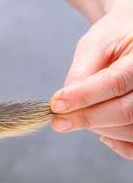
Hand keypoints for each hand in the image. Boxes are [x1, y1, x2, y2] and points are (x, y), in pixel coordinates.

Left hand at [51, 0, 132, 158]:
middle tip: (59, 121)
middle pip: (126, 111)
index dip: (84, 97)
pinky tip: (102, 133)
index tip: (56, 105)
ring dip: (101, 129)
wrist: (132, 37)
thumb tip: (64, 104)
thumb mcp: (94, 45)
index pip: (115, 83)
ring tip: (80, 116)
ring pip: (130, 129)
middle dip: (88, 118)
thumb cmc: (114, 39)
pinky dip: (120, 145)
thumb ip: (81, 74)